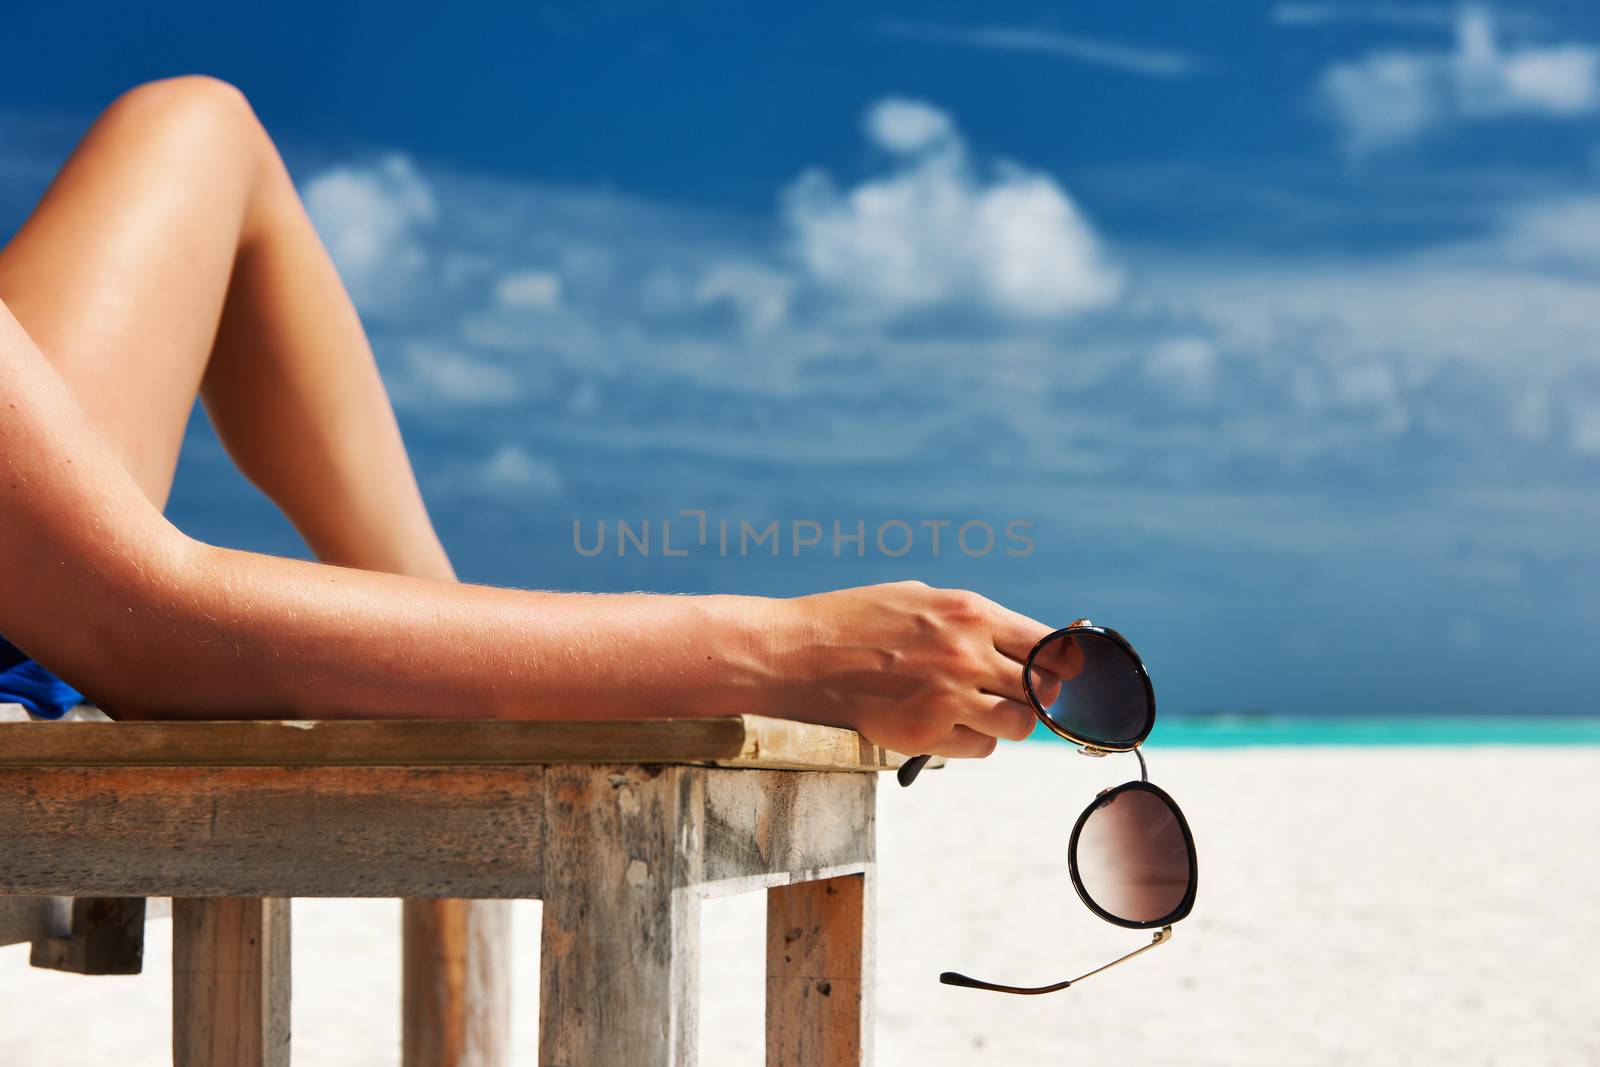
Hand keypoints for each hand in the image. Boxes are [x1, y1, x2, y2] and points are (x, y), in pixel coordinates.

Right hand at [781, 580, 1054, 757]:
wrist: (799, 653)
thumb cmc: (857, 620)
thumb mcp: (921, 598)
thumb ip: (973, 620)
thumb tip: (1022, 643)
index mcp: (971, 613)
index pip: (1049, 646)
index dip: (1064, 664)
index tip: (1063, 674)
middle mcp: (967, 654)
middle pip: (1041, 690)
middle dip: (1035, 694)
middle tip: (1014, 694)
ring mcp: (948, 697)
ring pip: (1018, 725)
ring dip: (1005, 720)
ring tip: (976, 709)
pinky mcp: (926, 734)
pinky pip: (980, 748)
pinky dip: (971, 740)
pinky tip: (944, 722)